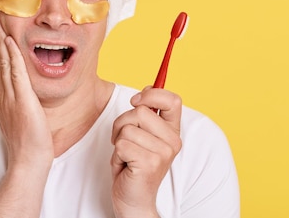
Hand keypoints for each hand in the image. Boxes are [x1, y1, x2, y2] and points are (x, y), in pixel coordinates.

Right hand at [0, 12, 53, 169]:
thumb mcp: (18, 117)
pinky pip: (16, 73)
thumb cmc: (27, 143)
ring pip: (2, 61)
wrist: (29, 161)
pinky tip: (9, 40)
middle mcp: (4, 93)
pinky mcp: (22, 100)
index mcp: (4, 95)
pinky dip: (12, 55)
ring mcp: (12, 96)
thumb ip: (14, 102)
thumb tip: (11, 94)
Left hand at [110, 87, 182, 217]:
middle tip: (123, 141)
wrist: (133, 200)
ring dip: (117, 141)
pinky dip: (116, 154)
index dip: (152, 94)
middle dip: (121, 123)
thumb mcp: (142, 135)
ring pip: (127, 128)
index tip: (136, 100)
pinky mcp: (150, 163)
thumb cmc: (133, 165)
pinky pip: (121, 144)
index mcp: (172, 131)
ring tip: (125, 156)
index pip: (173, 100)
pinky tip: (125, 165)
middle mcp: (172, 141)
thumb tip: (147, 88)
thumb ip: (147, 113)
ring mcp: (163, 153)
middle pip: (139, 111)